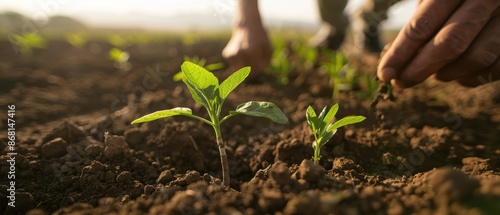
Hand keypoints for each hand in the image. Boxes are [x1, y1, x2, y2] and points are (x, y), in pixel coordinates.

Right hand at [222, 0, 271, 77]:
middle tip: (252, 65)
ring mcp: (232, 53)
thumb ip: (265, 64)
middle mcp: (240, 53)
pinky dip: (238, 61)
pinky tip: (241, 52)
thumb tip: (256, 74)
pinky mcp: (227, 54)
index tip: (259, 66)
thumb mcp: (268, 50)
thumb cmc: (260, 38)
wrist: (247, 25)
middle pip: (244, 74)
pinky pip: (234, 65)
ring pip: (238, 70)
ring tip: (248, 54)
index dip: (257, 71)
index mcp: (251, 52)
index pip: (253, 72)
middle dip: (249, 73)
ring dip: (244, 66)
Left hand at [378, 0, 499, 87]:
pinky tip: (458, 76)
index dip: (400, 53)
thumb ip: (421, 21)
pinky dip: (472, 78)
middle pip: (449, 44)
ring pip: (475, 58)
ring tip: (435, 75)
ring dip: (448, 74)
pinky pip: (495, 67)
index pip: (421, 25)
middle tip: (402, 82)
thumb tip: (397, 60)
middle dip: (420, 69)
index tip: (385, 74)